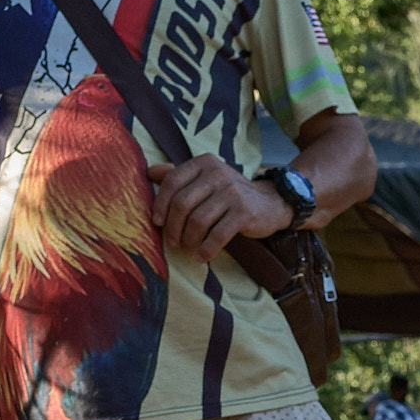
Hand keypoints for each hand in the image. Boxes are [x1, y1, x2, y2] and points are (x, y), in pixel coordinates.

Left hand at [146, 157, 290, 261]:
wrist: (269, 203)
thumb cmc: (230, 195)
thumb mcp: (206, 179)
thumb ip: (179, 175)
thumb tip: (149, 171)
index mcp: (204, 163)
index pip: (172, 182)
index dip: (160, 205)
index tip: (158, 223)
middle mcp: (217, 173)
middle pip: (182, 204)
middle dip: (173, 228)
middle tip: (173, 242)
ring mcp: (232, 192)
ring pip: (198, 221)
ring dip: (189, 241)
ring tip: (188, 250)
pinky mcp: (244, 212)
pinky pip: (217, 235)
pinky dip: (206, 249)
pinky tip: (202, 256)